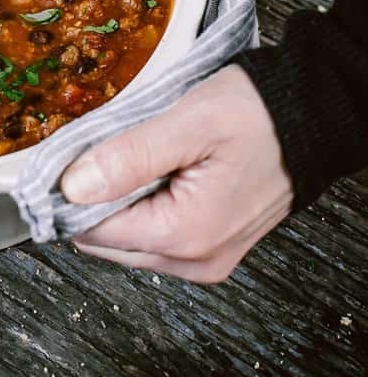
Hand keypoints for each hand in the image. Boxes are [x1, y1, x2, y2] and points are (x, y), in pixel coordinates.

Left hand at [60, 65, 293, 283]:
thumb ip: (129, 156)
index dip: (69, 192)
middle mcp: (193, 260)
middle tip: (104, 145)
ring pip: (126, 238)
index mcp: (185, 236)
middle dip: (93, 196)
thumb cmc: (258, 115)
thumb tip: (72, 186)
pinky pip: (153, 233)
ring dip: (118, 198)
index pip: (90, 232)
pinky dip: (142, 203)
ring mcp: (203, 258)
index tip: (66, 155)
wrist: (310, 117)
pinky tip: (155, 167)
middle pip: (104, 240)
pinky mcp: (208, 246)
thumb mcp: (188, 123)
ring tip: (139, 153)